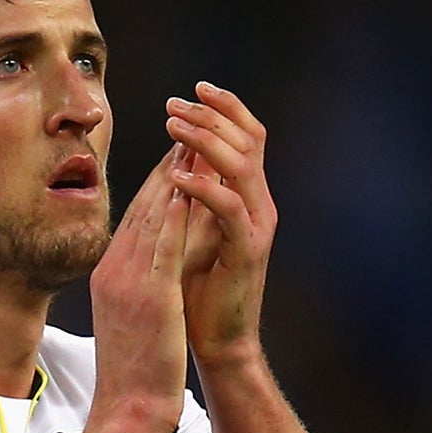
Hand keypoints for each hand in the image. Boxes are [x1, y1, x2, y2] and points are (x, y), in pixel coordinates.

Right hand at [88, 143, 191, 432]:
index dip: (157, 182)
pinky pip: (163, 244)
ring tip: (193, 143)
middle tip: (187, 131)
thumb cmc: (135, 374)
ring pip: (153, 217)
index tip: (177, 155)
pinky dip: (175, 211)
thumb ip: (140, 287)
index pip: (136, 218)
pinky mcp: (149, 294)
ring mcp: (129, 280)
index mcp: (109, 275)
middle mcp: (114, 270)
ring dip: (174, 176)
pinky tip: (188, 185)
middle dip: (167, 167)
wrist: (129, 409)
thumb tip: (157, 266)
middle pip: (143, 208)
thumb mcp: (131, 320)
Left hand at [165, 81, 277, 368]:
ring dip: (205, 142)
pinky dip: (202, 189)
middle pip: (248, 141)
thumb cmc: (200, 292)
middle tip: (174, 105)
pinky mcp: (247, 251)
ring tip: (172, 127)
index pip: (247, 138)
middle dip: (211, 117)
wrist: (218, 342)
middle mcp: (259, 206)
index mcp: (249, 198)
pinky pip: (229, 209)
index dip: (225, 109)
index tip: (193, 90)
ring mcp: (257, 227)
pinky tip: (176, 178)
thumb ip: (194, 197)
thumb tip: (179, 157)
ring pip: (242, 167)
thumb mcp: (194, 233)